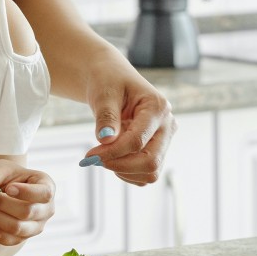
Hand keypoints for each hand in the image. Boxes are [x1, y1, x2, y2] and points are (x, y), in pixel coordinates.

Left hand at [0, 161, 55, 246]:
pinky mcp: (21, 239)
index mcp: (47, 187)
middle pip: (27, 212)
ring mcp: (35, 227)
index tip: (8, 188)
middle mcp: (46, 210)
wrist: (5, 188)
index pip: (44, 193)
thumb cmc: (8, 175)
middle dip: (0, 203)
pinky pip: (4, 238)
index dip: (27, 192)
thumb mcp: (1, 168)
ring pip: (15, 228)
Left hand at [80, 54, 173, 185]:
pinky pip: (145, 174)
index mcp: (158, 107)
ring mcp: (164, 140)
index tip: (89, 155)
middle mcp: (167, 125)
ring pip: (150, 172)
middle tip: (93, 160)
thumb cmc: (108, 81)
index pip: (138, 141)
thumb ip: (106, 116)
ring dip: (123, 170)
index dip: (112, 152)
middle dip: (119, 165)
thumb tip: (106, 140)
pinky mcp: (157, 151)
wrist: (111, 80)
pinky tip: (112, 157)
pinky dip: (127, 173)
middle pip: (151, 161)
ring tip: (103, 154)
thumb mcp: (104, 93)